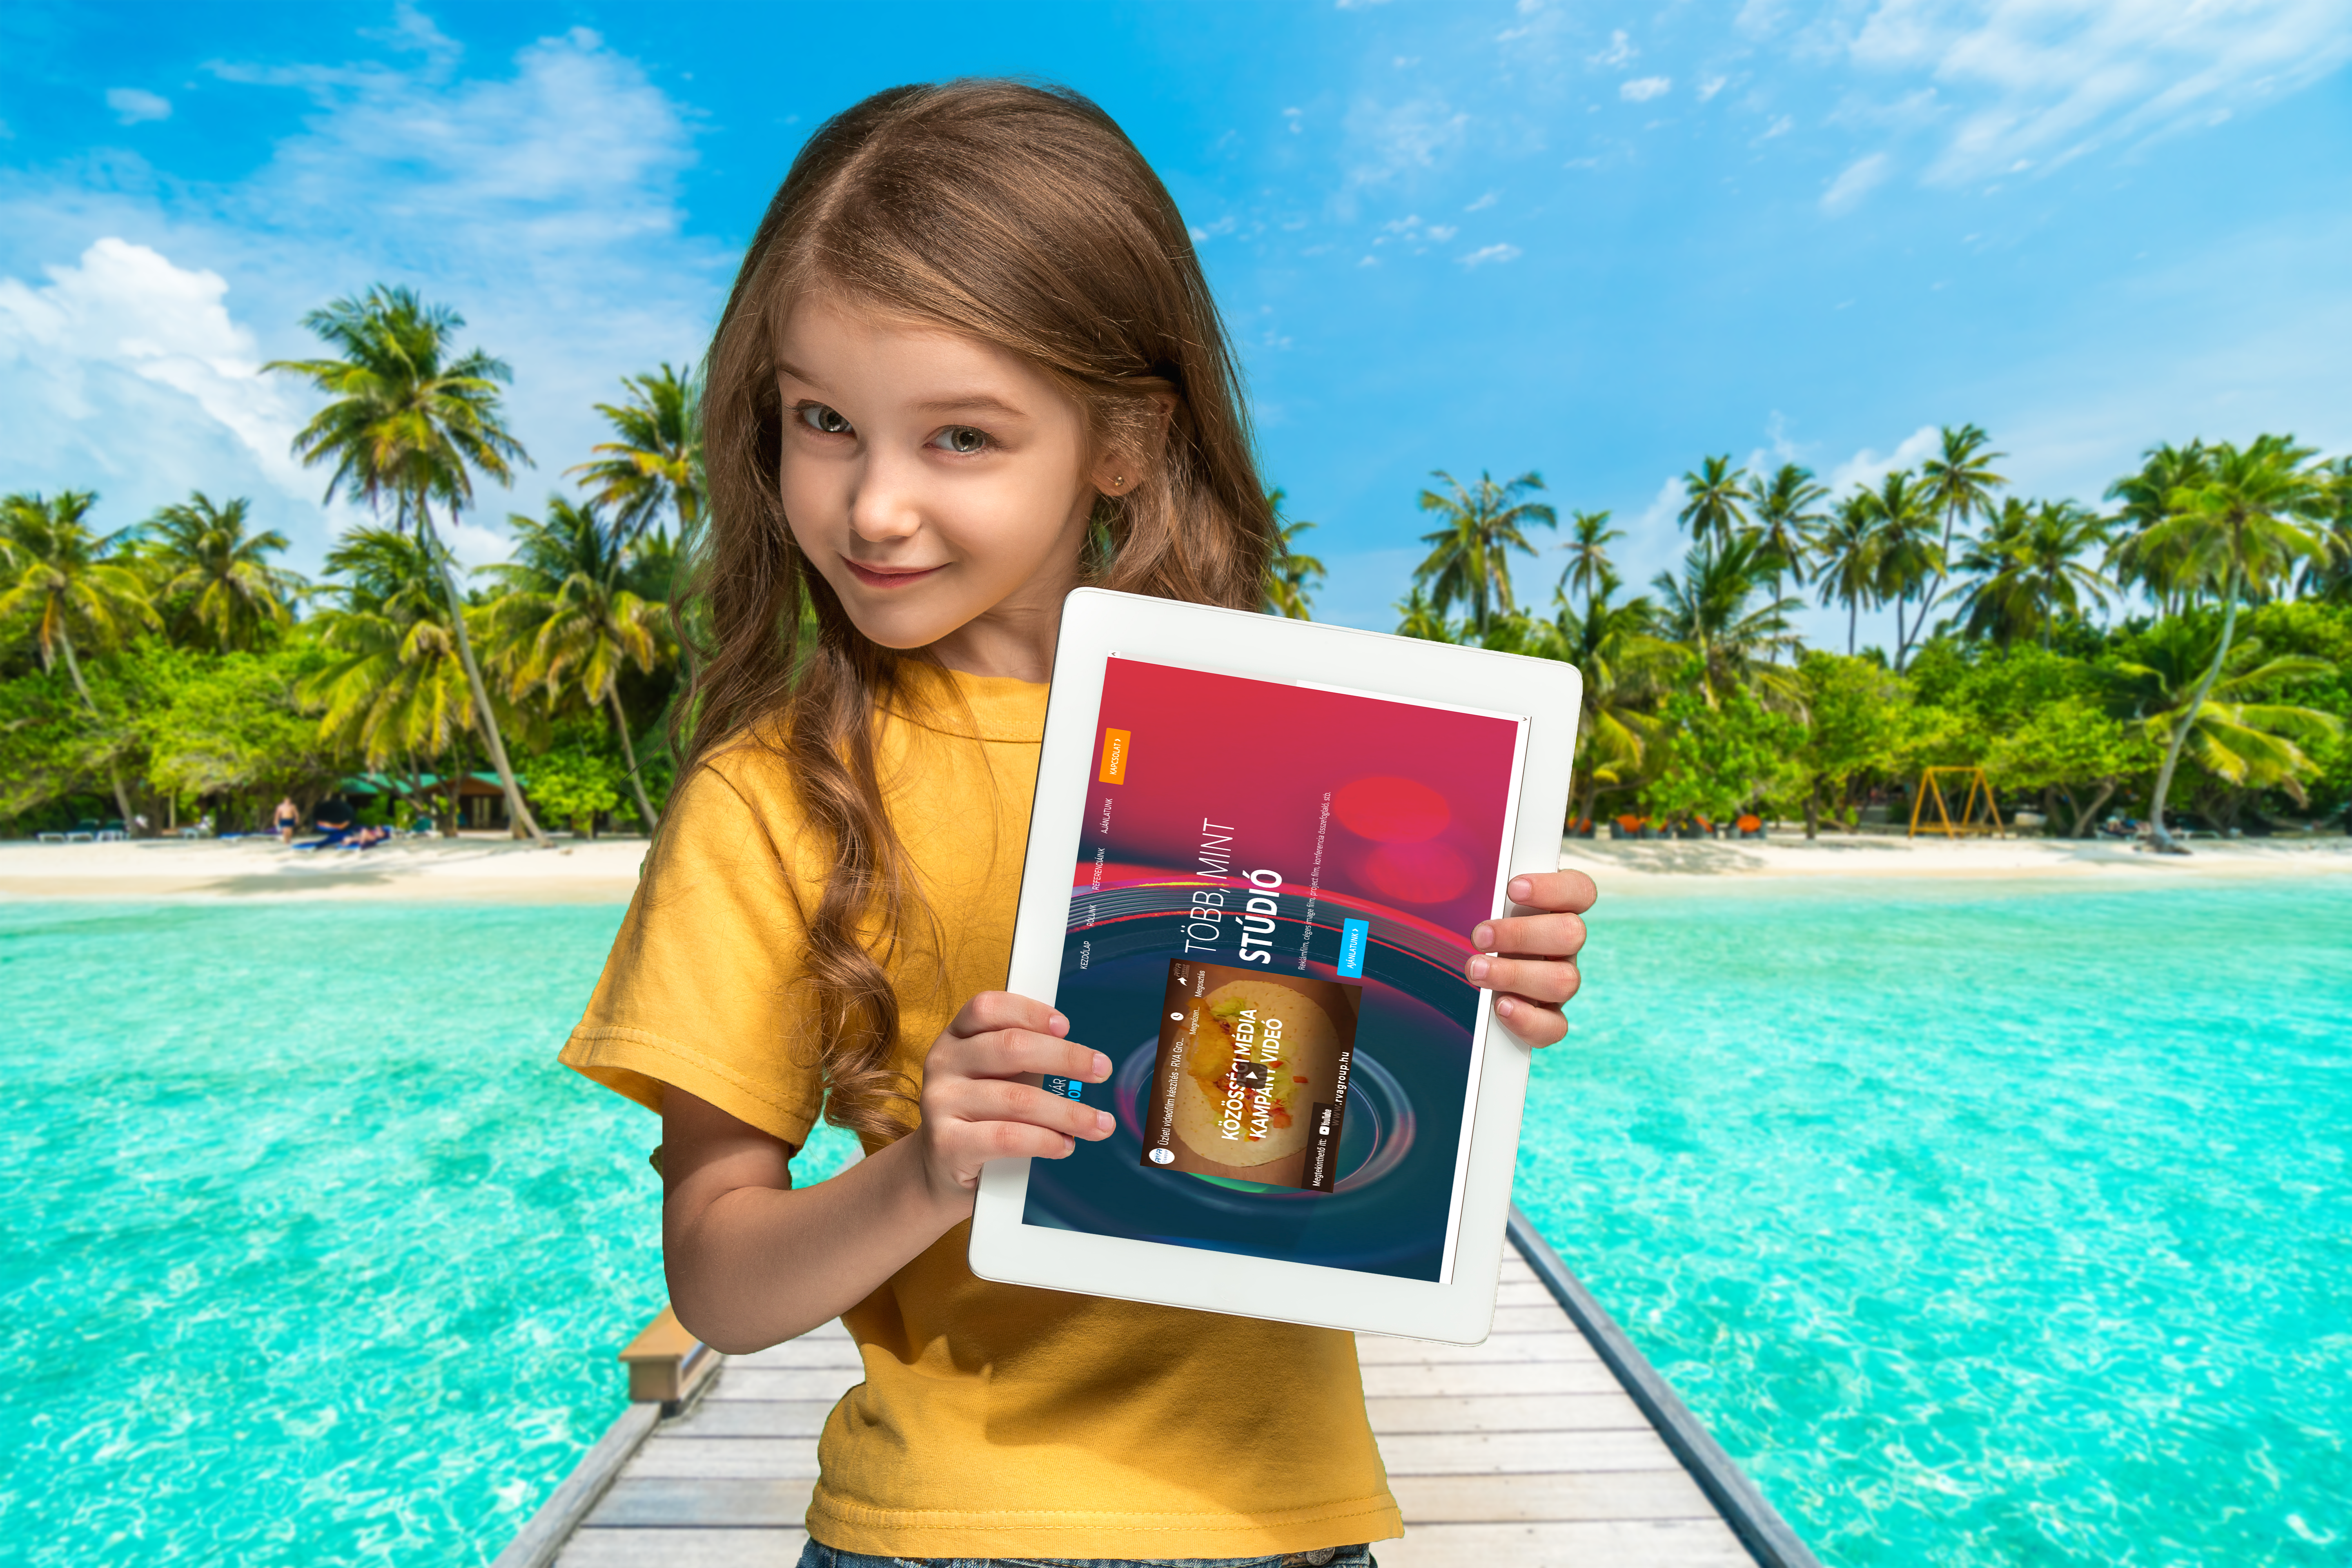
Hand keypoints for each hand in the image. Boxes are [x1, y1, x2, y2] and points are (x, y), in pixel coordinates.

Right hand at [913, 992, 1113, 1204]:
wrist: (939, 1169)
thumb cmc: (979, 1115)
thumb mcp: (995, 1076)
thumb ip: (1025, 1058)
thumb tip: (1082, 1057)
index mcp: (955, 1037)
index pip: (987, 1008)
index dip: (1030, 1011)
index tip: (1066, 1026)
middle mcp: (943, 1063)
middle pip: (1010, 1047)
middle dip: (1066, 1057)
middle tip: (1102, 1069)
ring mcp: (941, 1103)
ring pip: (1018, 1099)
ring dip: (1068, 1113)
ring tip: (1098, 1124)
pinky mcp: (948, 1143)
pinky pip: (1008, 1137)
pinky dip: (1045, 1140)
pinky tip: (1064, 1145)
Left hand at [1464, 869, 1595, 1047]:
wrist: (1479, 974)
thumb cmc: (1483, 932)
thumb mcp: (1482, 904)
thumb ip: (1484, 889)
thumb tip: (1452, 873)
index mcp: (1557, 910)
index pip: (1579, 891)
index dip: (1553, 888)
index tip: (1513, 888)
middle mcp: (1565, 946)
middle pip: (1572, 934)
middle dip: (1521, 934)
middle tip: (1479, 936)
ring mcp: (1560, 981)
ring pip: (1564, 980)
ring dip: (1515, 974)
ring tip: (1476, 970)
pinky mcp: (1550, 1017)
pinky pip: (1555, 1026)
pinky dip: (1527, 1019)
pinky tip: (1500, 1007)